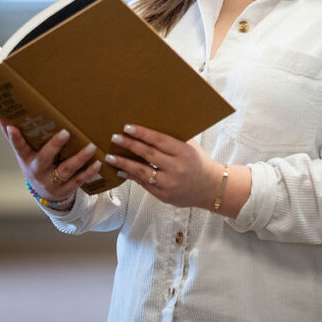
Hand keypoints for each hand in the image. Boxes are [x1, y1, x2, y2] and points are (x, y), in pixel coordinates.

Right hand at [3, 122, 102, 207]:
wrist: (45, 193)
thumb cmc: (35, 164)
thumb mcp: (24, 152)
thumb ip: (13, 134)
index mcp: (27, 159)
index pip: (19, 147)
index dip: (16, 138)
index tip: (14, 126)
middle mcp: (38, 171)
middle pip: (45, 158)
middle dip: (54, 146)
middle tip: (65, 132)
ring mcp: (52, 181)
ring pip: (66, 170)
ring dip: (79, 159)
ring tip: (91, 147)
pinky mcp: (66, 189)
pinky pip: (79, 181)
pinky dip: (89, 172)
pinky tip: (98, 163)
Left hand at [103, 124, 220, 209]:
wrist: (210, 187)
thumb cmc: (198, 162)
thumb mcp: (190, 147)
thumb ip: (174, 138)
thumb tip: (150, 126)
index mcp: (184, 152)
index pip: (159, 140)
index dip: (142, 133)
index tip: (127, 127)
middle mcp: (177, 168)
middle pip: (148, 155)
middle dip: (129, 145)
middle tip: (115, 138)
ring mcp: (170, 184)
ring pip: (142, 172)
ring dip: (124, 163)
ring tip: (110, 157)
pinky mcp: (164, 195)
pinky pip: (144, 184)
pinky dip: (131, 176)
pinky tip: (121, 170)